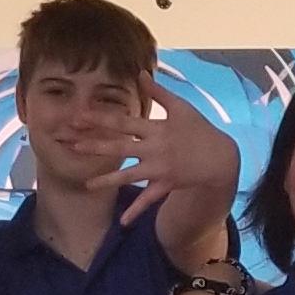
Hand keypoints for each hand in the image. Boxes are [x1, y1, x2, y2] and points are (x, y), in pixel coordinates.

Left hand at [88, 81, 241, 223]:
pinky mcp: (166, 184)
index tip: (80, 117)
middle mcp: (155, 148)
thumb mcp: (181, 107)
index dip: (101, 119)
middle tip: (74, 146)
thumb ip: (158, 91)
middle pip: (121, 147)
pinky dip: (136, 211)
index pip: (123, 122)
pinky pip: (149, 199)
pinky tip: (122, 222)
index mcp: (156, 128)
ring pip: (129, 175)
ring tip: (88, 185)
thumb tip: (140, 72)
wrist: (220, 157)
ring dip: (108, 181)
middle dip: (96, 146)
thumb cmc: (199, 129)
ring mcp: (160, 169)